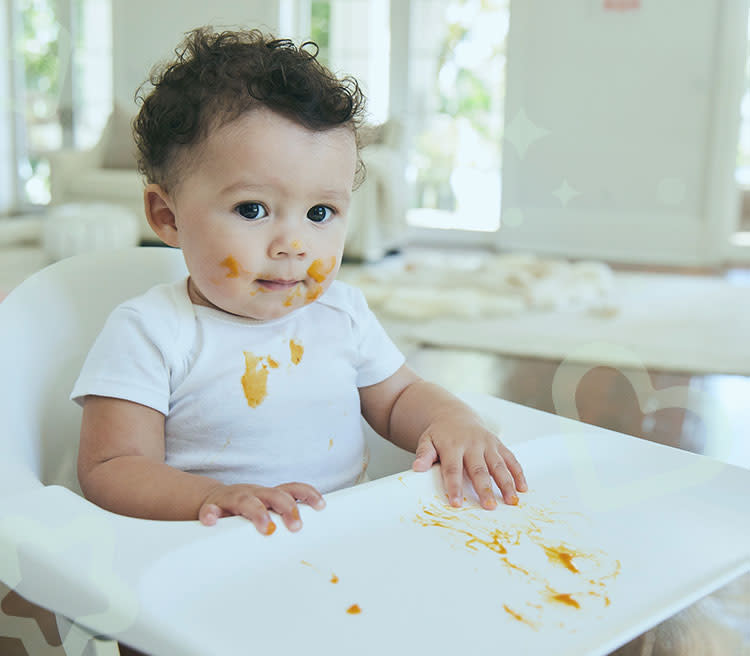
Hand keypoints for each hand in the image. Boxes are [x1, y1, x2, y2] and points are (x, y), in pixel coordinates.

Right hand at [199, 482, 325, 533]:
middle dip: (287, 507)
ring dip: (258, 512)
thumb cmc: (246, 511)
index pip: (292, 489)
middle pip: (273, 495)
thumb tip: (312, 542)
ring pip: (246, 501)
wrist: (212, 500)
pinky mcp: (213, 507)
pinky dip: (211, 514)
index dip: (307, 494)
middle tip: (296, 526)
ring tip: (266, 527)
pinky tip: (211, 522)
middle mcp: (254, 493)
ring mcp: (233, 498)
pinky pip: (210, 509)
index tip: (321, 506)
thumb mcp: (266, 510)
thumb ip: (283, 520)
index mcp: (269, 495)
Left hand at [412, 412, 526, 509]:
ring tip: (511, 501)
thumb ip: (423, 454)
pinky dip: (517, 473)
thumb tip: (417, 468)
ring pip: (498, 465)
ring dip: (506, 483)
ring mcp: (487, 444)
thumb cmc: (440, 434)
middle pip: (479, 469)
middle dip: (484, 488)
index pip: (452, 469)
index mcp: (452, 445)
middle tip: (490, 506)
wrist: (453, 415)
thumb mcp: (427, 441)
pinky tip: (522, 488)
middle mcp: (472, 444)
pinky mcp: (498, 444)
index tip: (456, 504)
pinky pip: (510, 458)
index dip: (454, 487)